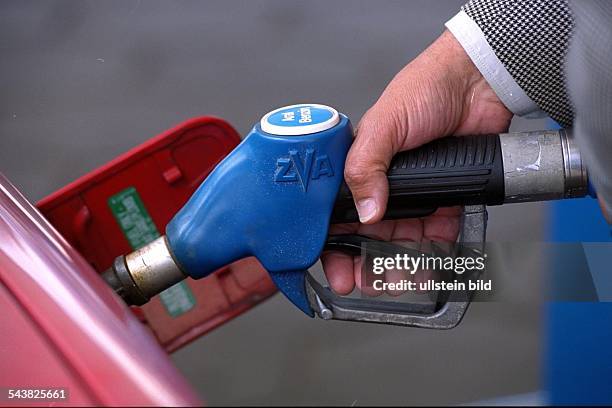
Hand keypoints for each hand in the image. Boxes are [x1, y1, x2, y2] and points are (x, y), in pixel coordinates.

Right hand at [322, 30, 512, 294]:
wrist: (479, 83)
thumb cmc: (426, 88)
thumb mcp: (384, 125)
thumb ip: (366, 166)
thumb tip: (366, 211)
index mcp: (360, 165)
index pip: (336, 213)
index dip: (334, 246)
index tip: (338, 272)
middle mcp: (384, 182)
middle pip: (369, 234)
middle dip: (367, 263)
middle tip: (369, 284)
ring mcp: (414, 191)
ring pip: (402, 238)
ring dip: (401, 262)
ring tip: (402, 280)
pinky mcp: (444, 195)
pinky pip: (437, 231)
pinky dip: (435, 249)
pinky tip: (432, 263)